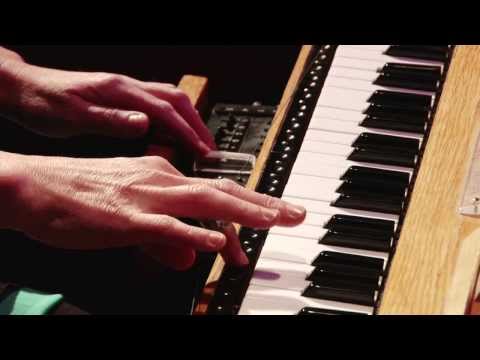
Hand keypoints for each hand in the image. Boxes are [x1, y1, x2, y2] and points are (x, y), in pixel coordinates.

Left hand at [0, 59, 214, 154]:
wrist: (24, 89)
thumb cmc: (43, 102)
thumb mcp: (73, 115)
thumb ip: (110, 120)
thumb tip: (144, 124)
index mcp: (119, 91)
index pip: (165, 110)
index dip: (187, 131)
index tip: (202, 150)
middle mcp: (127, 88)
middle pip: (177, 101)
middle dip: (197, 124)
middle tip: (210, 149)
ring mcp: (126, 93)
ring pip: (169, 104)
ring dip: (188, 123)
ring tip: (199, 146)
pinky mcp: (121, 102)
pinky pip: (155, 110)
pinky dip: (171, 125)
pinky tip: (173, 140)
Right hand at [8, 154, 305, 269]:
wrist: (35, 187)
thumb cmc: (81, 196)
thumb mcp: (132, 219)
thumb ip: (166, 238)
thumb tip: (192, 255)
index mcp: (163, 177)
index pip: (214, 194)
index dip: (245, 211)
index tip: (267, 225)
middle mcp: (161, 181)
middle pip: (223, 192)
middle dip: (263, 204)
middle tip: (294, 214)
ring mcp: (146, 198)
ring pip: (204, 203)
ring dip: (241, 213)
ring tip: (272, 222)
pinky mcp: (127, 218)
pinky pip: (166, 226)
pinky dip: (192, 233)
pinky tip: (214, 242)